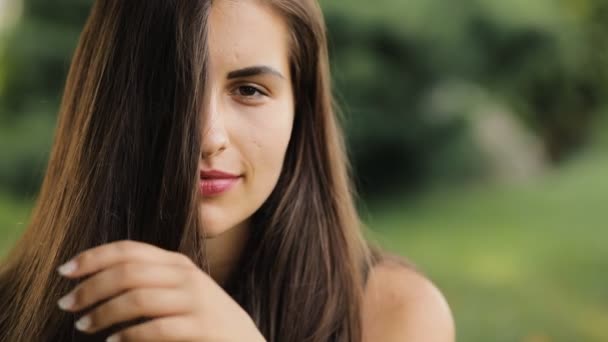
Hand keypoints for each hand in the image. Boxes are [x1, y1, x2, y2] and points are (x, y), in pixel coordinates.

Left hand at [56, 240, 264, 341]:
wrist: (243, 341)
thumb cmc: (202, 318)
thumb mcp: (180, 291)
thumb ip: (150, 280)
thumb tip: (98, 279)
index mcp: (177, 263)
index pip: (130, 250)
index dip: (94, 257)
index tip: (64, 270)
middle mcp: (186, 276)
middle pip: (128, 272)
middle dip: (91, 287)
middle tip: (67, 305)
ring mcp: (196, 301)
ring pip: (137, 298)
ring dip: (103, 313)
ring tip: (83, 326)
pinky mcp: (201, 327)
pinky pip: (156, 328)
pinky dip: (128, 335)